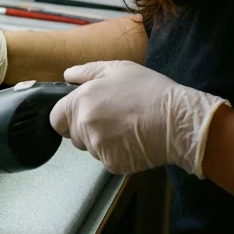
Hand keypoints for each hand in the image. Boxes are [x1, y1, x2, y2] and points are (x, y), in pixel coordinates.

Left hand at [50, 60, 228, 176]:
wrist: (178, 120)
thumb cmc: (150, 91)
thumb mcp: (118, 69)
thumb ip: (86, 72)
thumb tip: (68, 76)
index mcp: (81, 102)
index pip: (56, 119)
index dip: (66, 116)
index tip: (81, 113)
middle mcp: (84, 126)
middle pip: (73, 135)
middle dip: (86, 128)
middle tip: (112, 117)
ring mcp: (98, 147)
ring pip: (90, 148)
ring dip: (102, 141)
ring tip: (126, 127)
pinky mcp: (113, 164)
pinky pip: (107, 159)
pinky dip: (117, 153)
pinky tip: (133, 140)